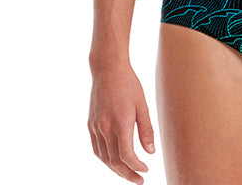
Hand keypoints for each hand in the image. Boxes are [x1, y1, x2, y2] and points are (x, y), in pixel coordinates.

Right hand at [88, 62, 155, 183]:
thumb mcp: (142, 104)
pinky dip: (106, 159)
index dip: (136, 167)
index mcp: (120, 122)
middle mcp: (105, 127)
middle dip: (127, 174)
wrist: (107, 69)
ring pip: (104, 158)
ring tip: (128, 173)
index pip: (127, 155)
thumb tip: (150, 152)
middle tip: (139, 180)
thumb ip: (146, 129)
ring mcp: (95, 127)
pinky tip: (114, 160)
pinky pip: (96, 149)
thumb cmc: (128, 84)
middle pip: (114, 161)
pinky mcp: (90, 124)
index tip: (146, 170)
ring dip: (116, 170)